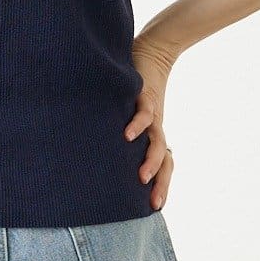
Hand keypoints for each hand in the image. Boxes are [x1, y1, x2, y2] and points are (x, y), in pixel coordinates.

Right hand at [126, 36, 176, 209]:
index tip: (155, 207)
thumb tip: (94, 156)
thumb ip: (117, 135)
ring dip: (151, 160)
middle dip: (160, 182)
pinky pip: (145, 113)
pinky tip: (127, 135)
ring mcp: (152, 114)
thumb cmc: (134, 90)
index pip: (164, 165)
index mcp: (153, 136)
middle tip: (153, 202)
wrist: (150, 54)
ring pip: (157, 142)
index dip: (162, 184)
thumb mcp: (125, 117)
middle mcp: (155, 129)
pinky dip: (137, 124)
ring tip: (142, 177)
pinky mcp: (145, 96)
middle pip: (165, 160)